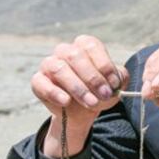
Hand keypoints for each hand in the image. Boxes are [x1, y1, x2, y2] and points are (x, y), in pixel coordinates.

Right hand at [32, 35, 127, 156]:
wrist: (81, 112)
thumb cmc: (99, 92)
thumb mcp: (114, 86)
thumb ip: (120, 78)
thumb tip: (119, 76)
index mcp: (84, 46)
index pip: (92, 46)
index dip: (104, 64)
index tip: (114, 84)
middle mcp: (65, 51)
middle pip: (76, 56)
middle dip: (93, 78)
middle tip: (105, 95)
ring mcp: (49, 64)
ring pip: (59, 68)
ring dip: (78, 87)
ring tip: (92, 102)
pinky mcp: (38, 81)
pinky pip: (41, 83)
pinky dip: (54, 92)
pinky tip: (66, 102)